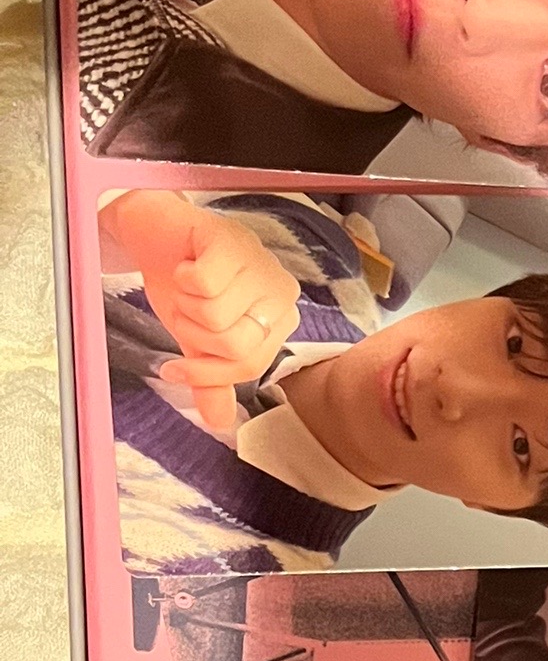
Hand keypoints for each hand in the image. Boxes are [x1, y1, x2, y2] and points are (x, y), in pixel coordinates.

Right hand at [114, 197, 301, 426]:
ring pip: (215, 314)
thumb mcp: (196, 341)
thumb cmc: (184, 285)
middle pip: (234, 345)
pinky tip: (185, 266)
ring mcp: (260, 262)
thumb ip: (213, 381)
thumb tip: (221, 424)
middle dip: (193, 335)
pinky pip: (204, 283)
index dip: (205, 371)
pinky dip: (181, 279)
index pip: (248, 367)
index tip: (175, 367)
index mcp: (279, 318)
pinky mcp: (232, 239)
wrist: (155, 235)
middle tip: (185, 311)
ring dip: (185, 304)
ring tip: (186, 286)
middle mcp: (280, 291)